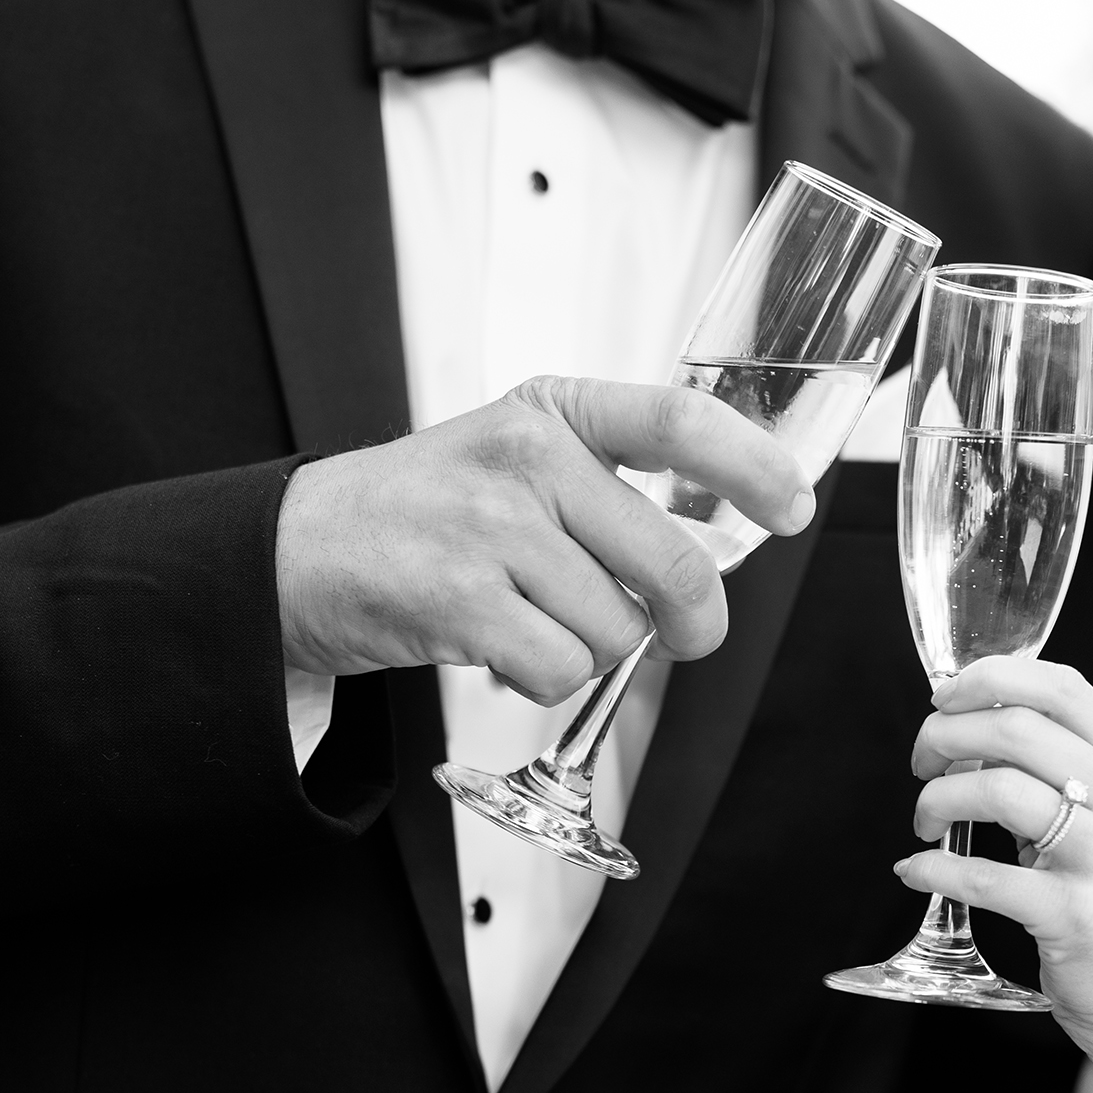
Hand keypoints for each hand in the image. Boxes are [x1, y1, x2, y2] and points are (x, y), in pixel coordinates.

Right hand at [274, 375, 815, 701]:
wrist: (297, 550)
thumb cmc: (423, 512)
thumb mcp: (514, 457)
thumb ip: (607, 486)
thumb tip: (720, 546)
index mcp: (551, 412)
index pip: (678, 422)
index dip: (753, 467)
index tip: (794, 505)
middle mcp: (526, 459)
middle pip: (671, 563)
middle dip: (695, 623)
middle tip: (685, 638)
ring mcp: (493, 530)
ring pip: (617, 630)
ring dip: (590, 650)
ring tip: (533, 622)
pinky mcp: (460, 601)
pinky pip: (560, 670)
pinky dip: (542, 681)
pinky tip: (501, 649)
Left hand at [895, 658, 1092, 1061]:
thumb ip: (1066, 774)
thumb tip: (973, 734)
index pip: (1060, 687)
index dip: (988, 679)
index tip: (945, 699)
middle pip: (1016, 728)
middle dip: (945, 735)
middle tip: (922, 763)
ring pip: (997, 790)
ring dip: (937, 799)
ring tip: (925, 822)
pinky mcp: (1078, 917)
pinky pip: (984, 877)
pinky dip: (933, 868)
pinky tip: (915, 870)